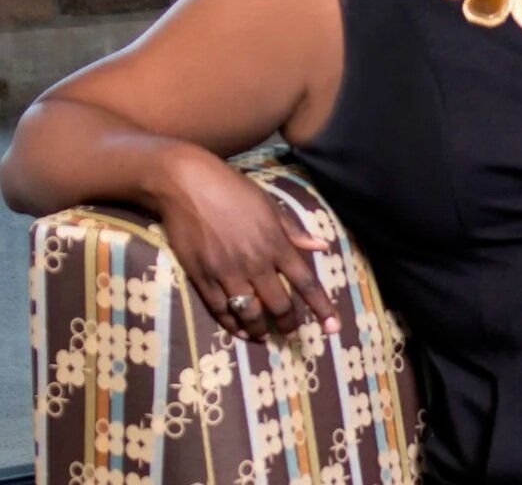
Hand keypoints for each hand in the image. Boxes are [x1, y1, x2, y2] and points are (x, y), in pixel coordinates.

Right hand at [153, 147, 340, 341]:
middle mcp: (254, 262)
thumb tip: (322, 247)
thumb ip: (294, 231)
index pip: (305, 282)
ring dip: (261, 330)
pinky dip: (233, 325)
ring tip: (267, 337)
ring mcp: (226, 273)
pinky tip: (241, 331)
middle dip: (289, 323)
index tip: (333, 327)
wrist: (187, 185)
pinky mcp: (201, 278)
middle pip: (279, 304)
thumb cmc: (233, 190)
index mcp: (275, 243)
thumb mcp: (270, 205)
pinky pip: (220, 311)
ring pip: (249, 314)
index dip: (321, 307)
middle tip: (293, 332)